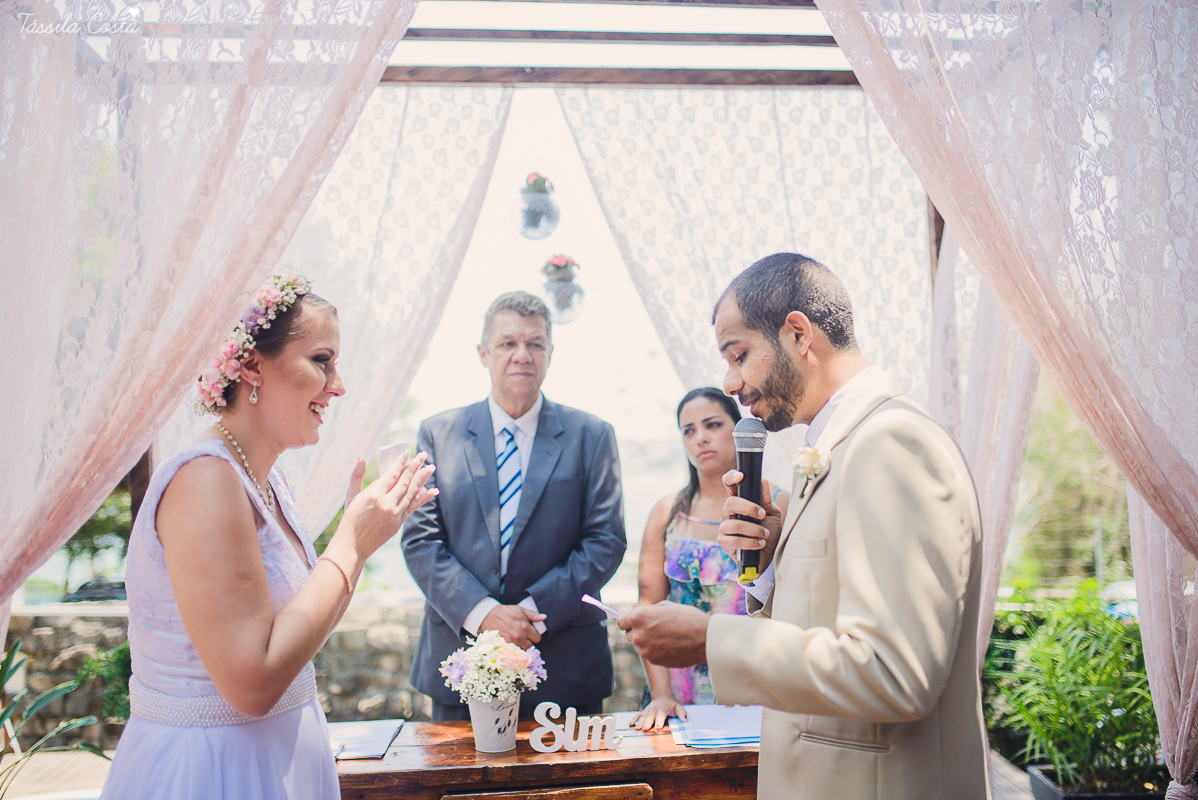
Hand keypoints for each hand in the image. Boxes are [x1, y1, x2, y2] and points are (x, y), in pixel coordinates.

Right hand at [329, 451, 437, 565]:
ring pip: (412, 493)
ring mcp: (395, 514)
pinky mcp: (399, 522)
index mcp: (374, 494)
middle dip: (415, 467)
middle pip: (405, 481)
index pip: (392, 474)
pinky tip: (430, 490)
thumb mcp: (351, 495)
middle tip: (423, 455)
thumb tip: (361, 456)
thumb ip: (356, 475)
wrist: (353, 544)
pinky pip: (413, 506)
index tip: (407, 452)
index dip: (401, 462)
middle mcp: (387, 503)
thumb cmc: (350, 518)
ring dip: (422, 479)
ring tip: (430, 468)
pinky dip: (422, 498)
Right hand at [480, 604, 546, 649]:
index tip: (531, 634)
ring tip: (517, 640)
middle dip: (529, 641)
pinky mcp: (504, 646)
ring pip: (522, 650)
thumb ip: (533, 615)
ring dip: (521, 646)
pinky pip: (513, 652)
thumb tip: (544, 617)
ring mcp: (511, 642)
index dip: (535, 636)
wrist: (488, 615)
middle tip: (524, 637)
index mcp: (525, 627)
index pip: (537, 638)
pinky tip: (511, 643)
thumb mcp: (520, 610)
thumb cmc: (505, 612)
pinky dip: (514, 649)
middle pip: (530, 646)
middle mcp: (519, 636)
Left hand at [617, 602, 708, 667]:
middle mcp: (638, 635)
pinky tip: (671, 644)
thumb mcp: (663, 606)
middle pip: (629, 634)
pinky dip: (656, 650)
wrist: (705, 639)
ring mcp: (645, 651)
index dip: (628, 619)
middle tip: (657, 626)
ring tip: (667, 635)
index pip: (621, 621)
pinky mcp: (654, 661)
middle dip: (639, 630)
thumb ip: (641, 611)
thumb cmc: (686, 618)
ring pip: (640, 646)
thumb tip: (622, 611)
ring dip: (647, 641)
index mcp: (638, 618)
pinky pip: (650, 654)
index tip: (635, 620)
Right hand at [631, 697, 686, 731]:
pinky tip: (630, 725)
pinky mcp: (643, 712)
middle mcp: (654, 709)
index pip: (661, 714)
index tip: (658, 727)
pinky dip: (634, 719)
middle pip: (650, 715)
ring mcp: (648, 710)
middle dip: (647, 722)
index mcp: (663, 708)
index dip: (659, 720)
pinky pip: (638, 715)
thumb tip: (685, 720)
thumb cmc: (671, 705)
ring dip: (640, 722)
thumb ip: (682, 713)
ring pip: (643, 716)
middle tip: (645, 729)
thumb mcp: (678, 707)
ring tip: (637, 728)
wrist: (662, 697)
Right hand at [717, 471, 782, 571]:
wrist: (769, 555)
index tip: (741, 476)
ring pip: (735, 524)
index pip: (729, 485)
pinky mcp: (724, 542)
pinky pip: (734, 540)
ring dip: (754, 530)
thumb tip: (764, 481)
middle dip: (749, 508)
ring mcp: (725, 528)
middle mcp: (729, 513)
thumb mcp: (772, 514)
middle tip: (762, 514)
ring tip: (764, 534)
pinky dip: (751, 542)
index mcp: (739, 502)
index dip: (731, 478)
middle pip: (730, 503)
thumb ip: (767, 500)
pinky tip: (759, 544)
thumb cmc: (769, 532)